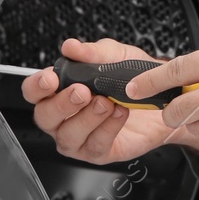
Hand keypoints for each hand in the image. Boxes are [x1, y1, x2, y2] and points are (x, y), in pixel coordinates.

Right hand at [23, 37, 198, 165]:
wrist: (164, 97)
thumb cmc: (135, 78)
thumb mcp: (117, 56)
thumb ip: (93, 52)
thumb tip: (71, 47)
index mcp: (61, 90)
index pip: (34, 91)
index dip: (37, 87)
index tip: (51, 79)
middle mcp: (65, 116)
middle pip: (45, 117)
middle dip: (62, 104)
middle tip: (82, 91)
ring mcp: (79, 137)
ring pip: (67, 136)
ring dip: (86, 118)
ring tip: (106, 102)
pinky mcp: (99, 152)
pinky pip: (94, 145)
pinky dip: (107, 129)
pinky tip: (119, 113)